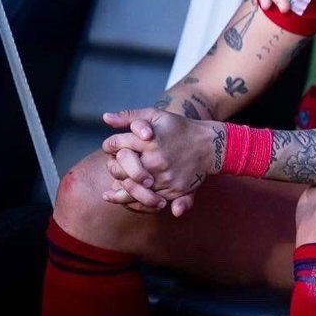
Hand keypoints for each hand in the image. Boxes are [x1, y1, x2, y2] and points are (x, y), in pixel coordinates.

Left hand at [101, 108, 215, 215]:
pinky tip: (131, 193)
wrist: (210, 145)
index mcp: (149, 140)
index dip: (110, 145)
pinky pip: (147, 199)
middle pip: (119, 169)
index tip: (112, 147)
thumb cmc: (180, 128)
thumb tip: (105, 118)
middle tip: (115, 165)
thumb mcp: (157, 115)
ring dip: (121, 186)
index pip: (115, 144)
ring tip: (118, 184)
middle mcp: (155, 160)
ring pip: (130, 188)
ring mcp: (163, 177)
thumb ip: (130, 115)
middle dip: (114, 166)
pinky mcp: (172, 190)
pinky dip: (135, 198)